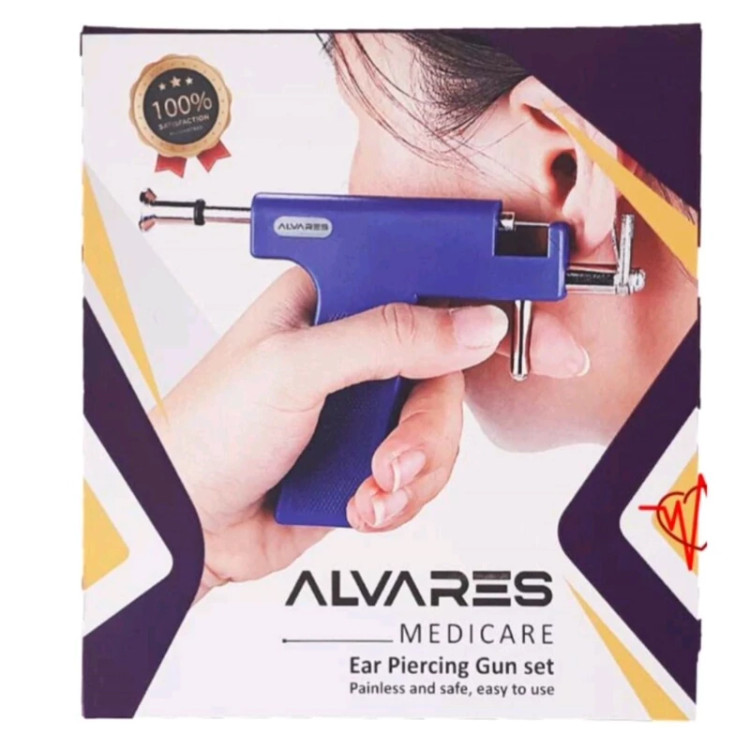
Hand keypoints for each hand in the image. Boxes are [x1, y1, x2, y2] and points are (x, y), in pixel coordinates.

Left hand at [151, 268, 508, 598]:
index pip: (419, 280)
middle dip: (428, 423)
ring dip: (414, 467)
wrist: (190, 525)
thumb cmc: (207, 433)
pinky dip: (400, 496)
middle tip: (396, 453)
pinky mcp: (370, 455)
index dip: (470, 302)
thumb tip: (469, 324)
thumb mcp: (293, 368)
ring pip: (440, 424)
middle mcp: (353, 349)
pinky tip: (362, 502)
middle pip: (444, 365)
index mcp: (330, 299)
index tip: (514, 325)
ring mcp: (364, 405)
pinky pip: (424, 470)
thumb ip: (385, 339)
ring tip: (370, 487)